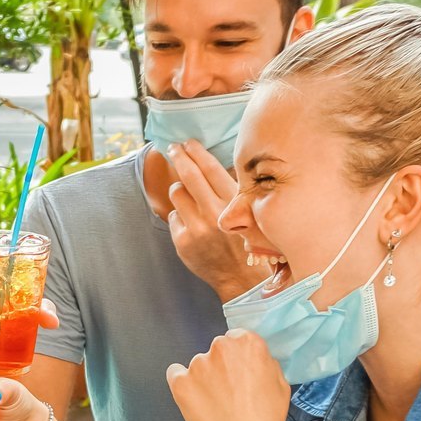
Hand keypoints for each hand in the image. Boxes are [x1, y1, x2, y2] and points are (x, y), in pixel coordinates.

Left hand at [164, 141, 262, 301]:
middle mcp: (214, 213)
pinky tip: (192, 225)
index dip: (197, 152)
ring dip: (180, 190)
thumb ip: (229, 192)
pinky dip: (181, 217)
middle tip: (173, 147)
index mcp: (233, 203)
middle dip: (179, 157)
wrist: (240, 277)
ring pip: (177, 193)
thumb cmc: (246, 241)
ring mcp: (196, 228)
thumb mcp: (247, 212)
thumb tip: (207, 166)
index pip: (210, 169)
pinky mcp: (182, 241)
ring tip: (188, 196)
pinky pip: (174, 217)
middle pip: (189, 176)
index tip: (188, 142)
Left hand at [166, 330, 289, 420]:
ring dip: (204, 377)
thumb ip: (263, 361)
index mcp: (247, 342)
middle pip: (217, 350)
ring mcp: (197, 364)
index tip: (239, 370)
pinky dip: (182, 382)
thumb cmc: (265, 415)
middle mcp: (220, 347)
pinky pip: (174, 373)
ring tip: (216, 402)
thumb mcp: (279, 381)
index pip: (236, 338)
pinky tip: (193, 396)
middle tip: (229, 389)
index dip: (239, 357)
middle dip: (222, 365)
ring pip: (198, 365)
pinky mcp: (180, 381)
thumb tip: (253, 359)